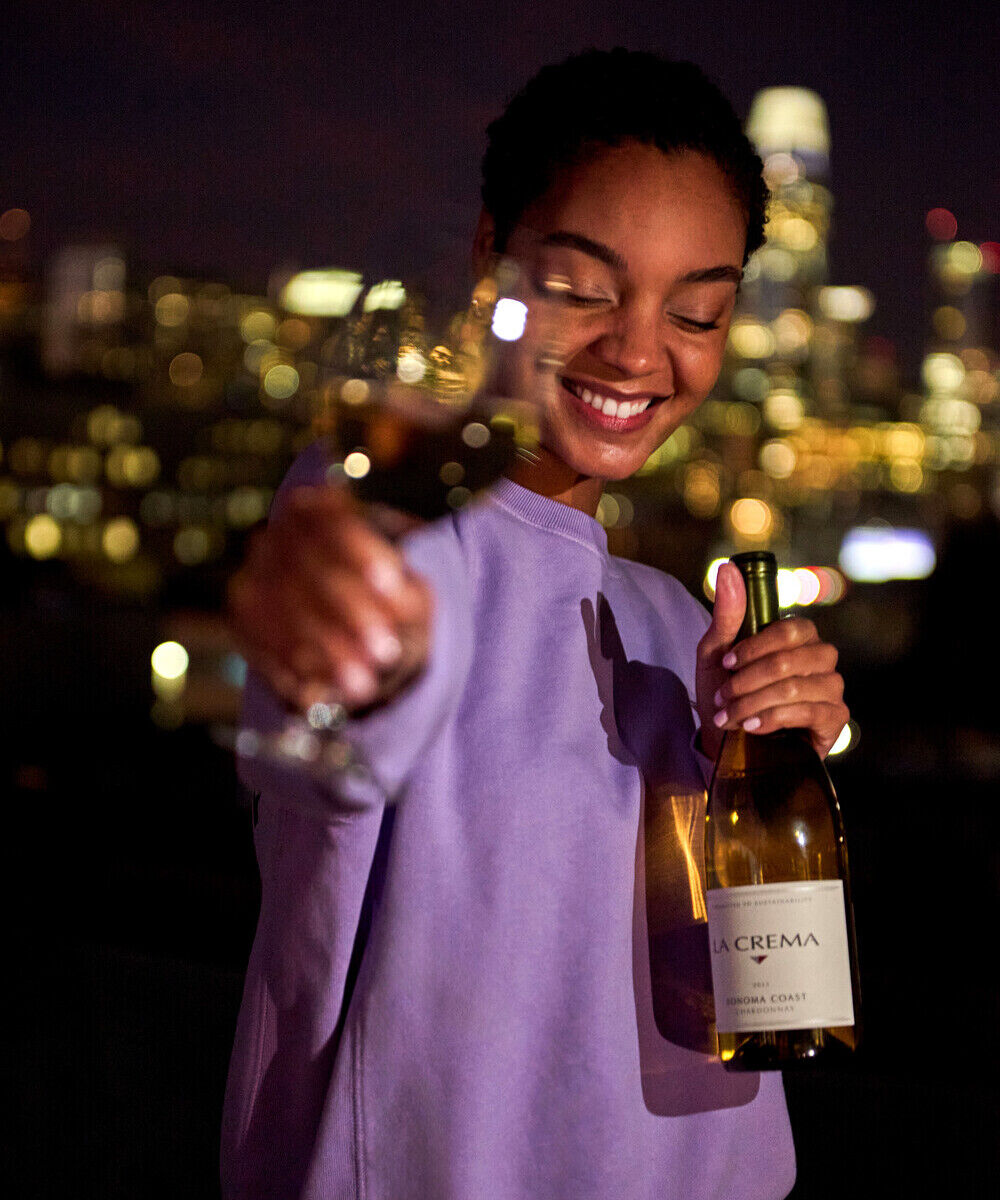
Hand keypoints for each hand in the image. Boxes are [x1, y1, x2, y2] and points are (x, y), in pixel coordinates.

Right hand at [226, 485, 432, 713]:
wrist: (353, 630)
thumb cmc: (387, 603)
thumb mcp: (409, 595)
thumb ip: (407, 596)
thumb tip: (400, 600)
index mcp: (317, 511)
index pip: (334, 521)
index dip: (362, 552)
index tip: (392, 585)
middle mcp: (276, 537)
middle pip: (307, 569)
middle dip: (349, 614)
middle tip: (386, 651)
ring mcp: (252, 576)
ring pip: (281, 611)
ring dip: (324, 652)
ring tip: (363, 685)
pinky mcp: (242, 619)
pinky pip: (260, 644)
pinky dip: (296, 671)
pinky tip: (326, 693)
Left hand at [695, 562, 848, 760]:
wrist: (727, 740)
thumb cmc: (725, 692)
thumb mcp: (717, 653)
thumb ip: (727, 613)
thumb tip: (727, 568)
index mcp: (799, 637)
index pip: (789, 630)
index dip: (754, 647)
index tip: (727, 664)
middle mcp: (822, 659)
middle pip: (789, 661)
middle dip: (747, 682)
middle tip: (723, 697)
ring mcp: (832, 688)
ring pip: (796, 688)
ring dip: (753, 703)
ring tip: (731, 716)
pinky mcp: (835, 719)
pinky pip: (811, 713)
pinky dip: (774, 719)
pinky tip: (754, 727)